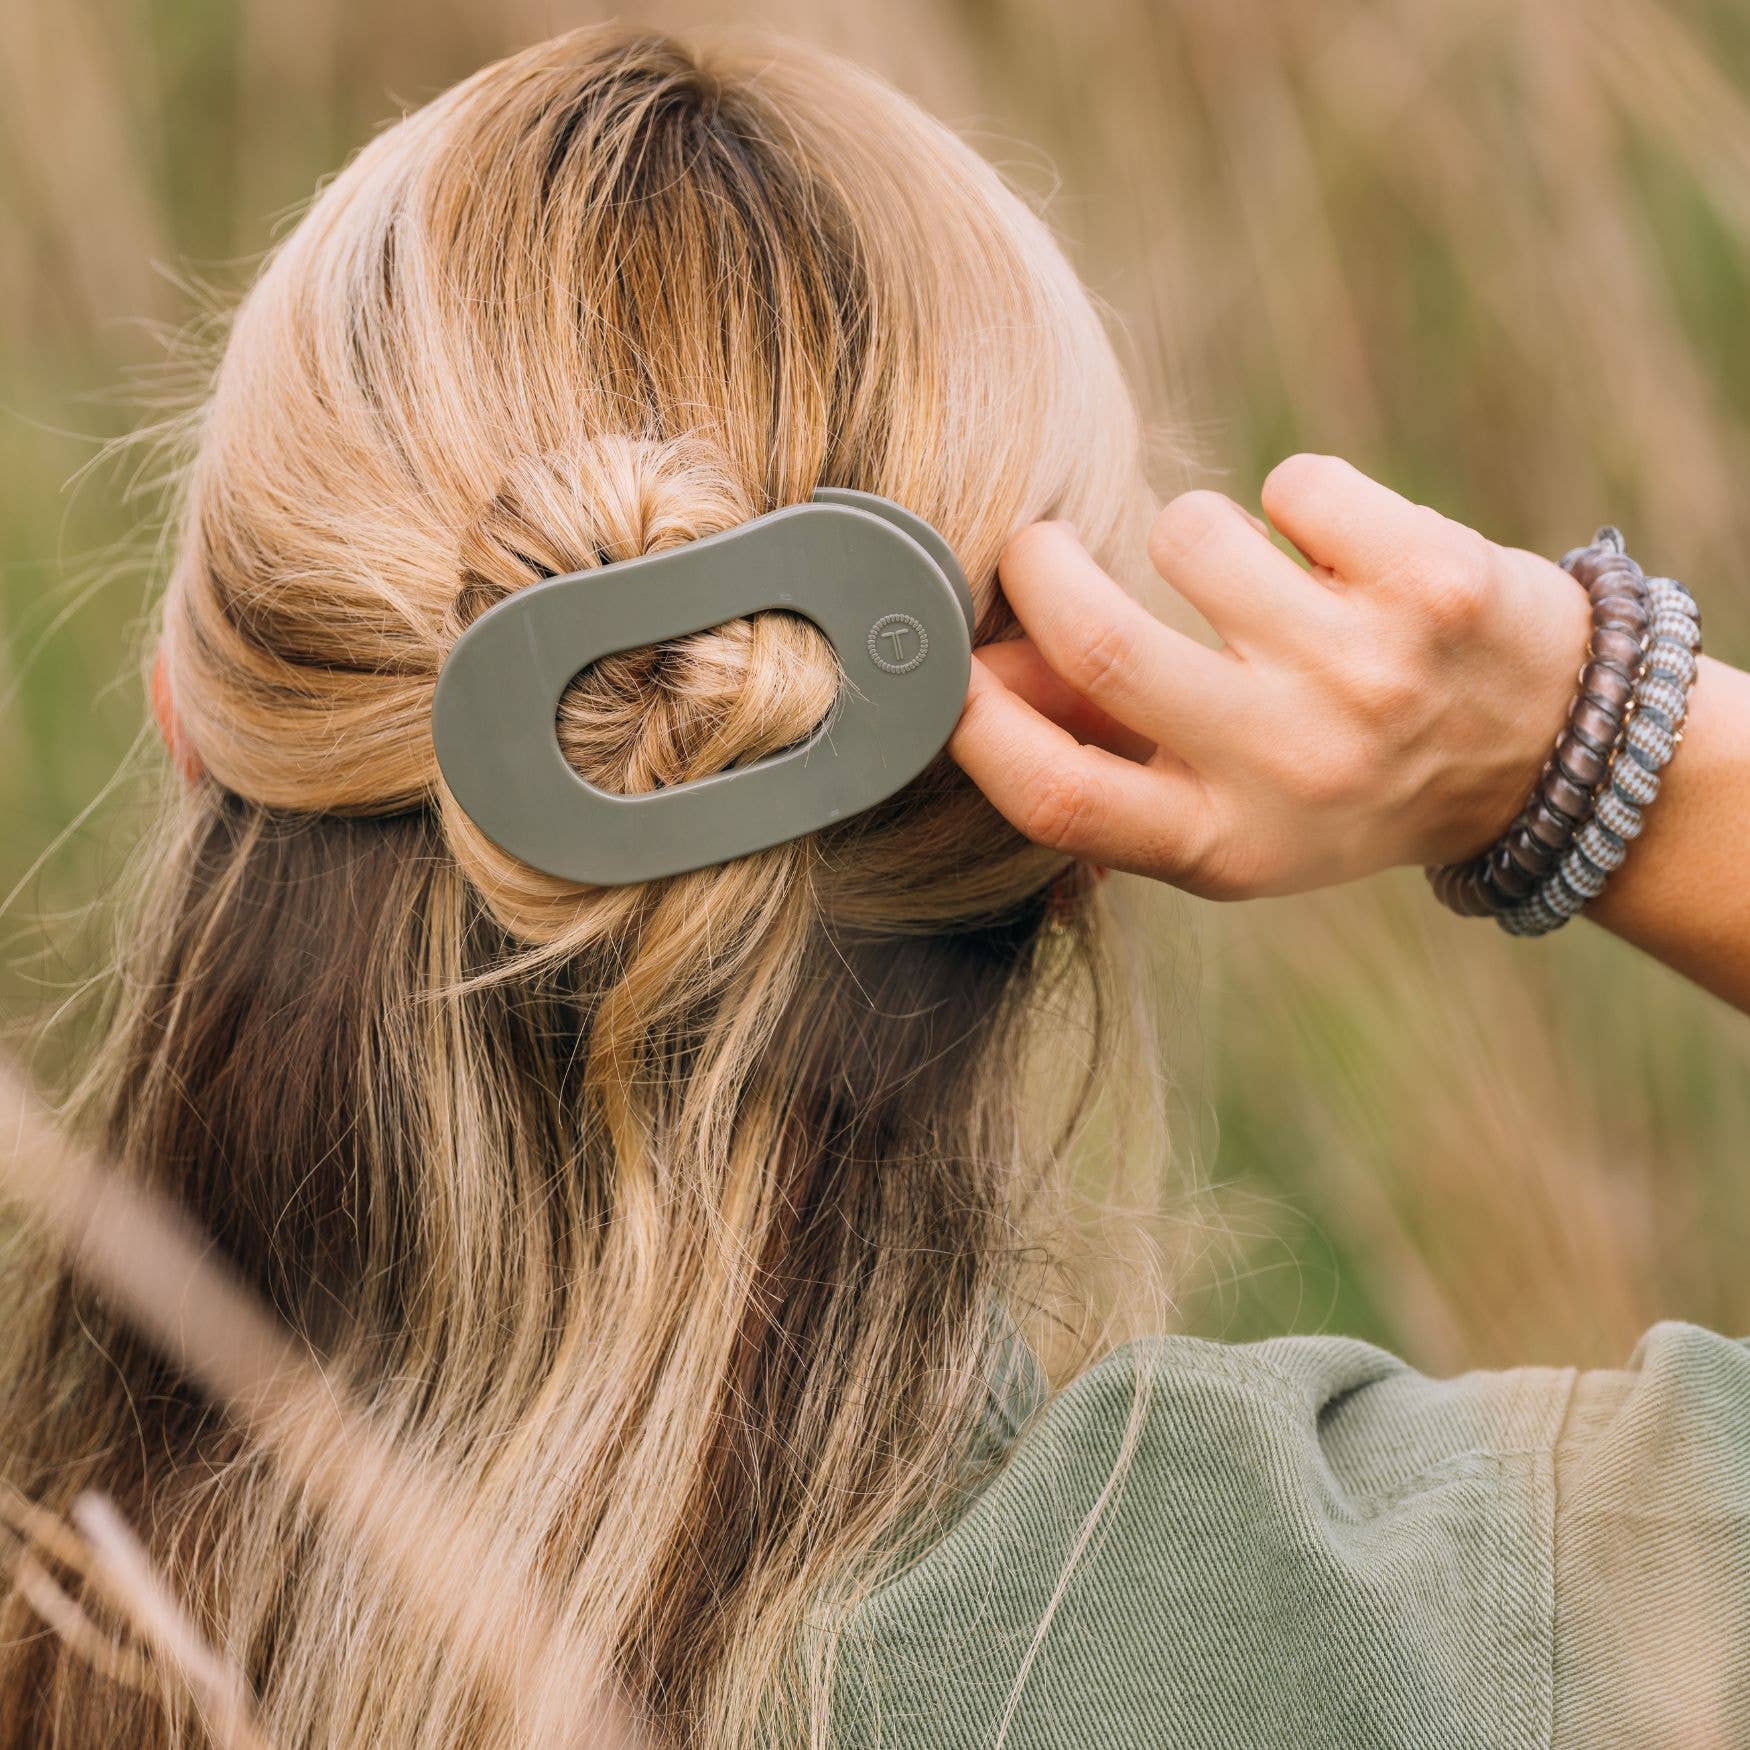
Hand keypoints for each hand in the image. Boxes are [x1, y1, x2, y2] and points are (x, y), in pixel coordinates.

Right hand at [949, 454, 1592, 899]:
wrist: (1543, 757)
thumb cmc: (1344, 779)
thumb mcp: (1226, 811)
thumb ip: (1102, 755)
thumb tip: (976, 675)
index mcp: (1225, 845)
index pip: (1058, 795)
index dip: (977, 721)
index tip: (950, 660)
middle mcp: (1294, 769)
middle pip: (1100, 641)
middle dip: (1039, 565)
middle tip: (1041, 547)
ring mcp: (1369, 672)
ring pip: (1187, 531)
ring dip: (1187, 529)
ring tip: (1240, 569)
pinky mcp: (1436, 581)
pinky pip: (1293, 483)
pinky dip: (1293, 496)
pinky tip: (1335, 548)